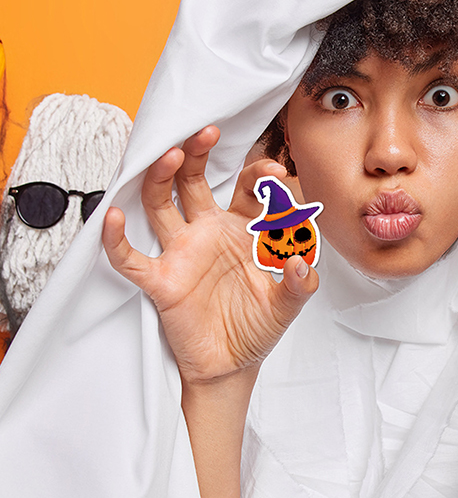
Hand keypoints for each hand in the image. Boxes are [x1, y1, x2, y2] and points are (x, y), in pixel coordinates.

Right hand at [102, 126, 318, 384]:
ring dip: (162, 179)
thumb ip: (300, 285)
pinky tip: (114, 218)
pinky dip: (118, 240)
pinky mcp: (162, 280)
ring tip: (170, 155)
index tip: (276, 172)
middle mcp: (209, 232)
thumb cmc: (257, 327)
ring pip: (161, 204)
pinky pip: (131, 258)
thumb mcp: (288, 306)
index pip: (247, 189)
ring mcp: (182, 253)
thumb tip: (302, 264)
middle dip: (200, 155)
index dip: (259, 176)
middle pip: (196, 182)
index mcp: (243, 230)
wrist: (232, 365)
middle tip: (207, 133)